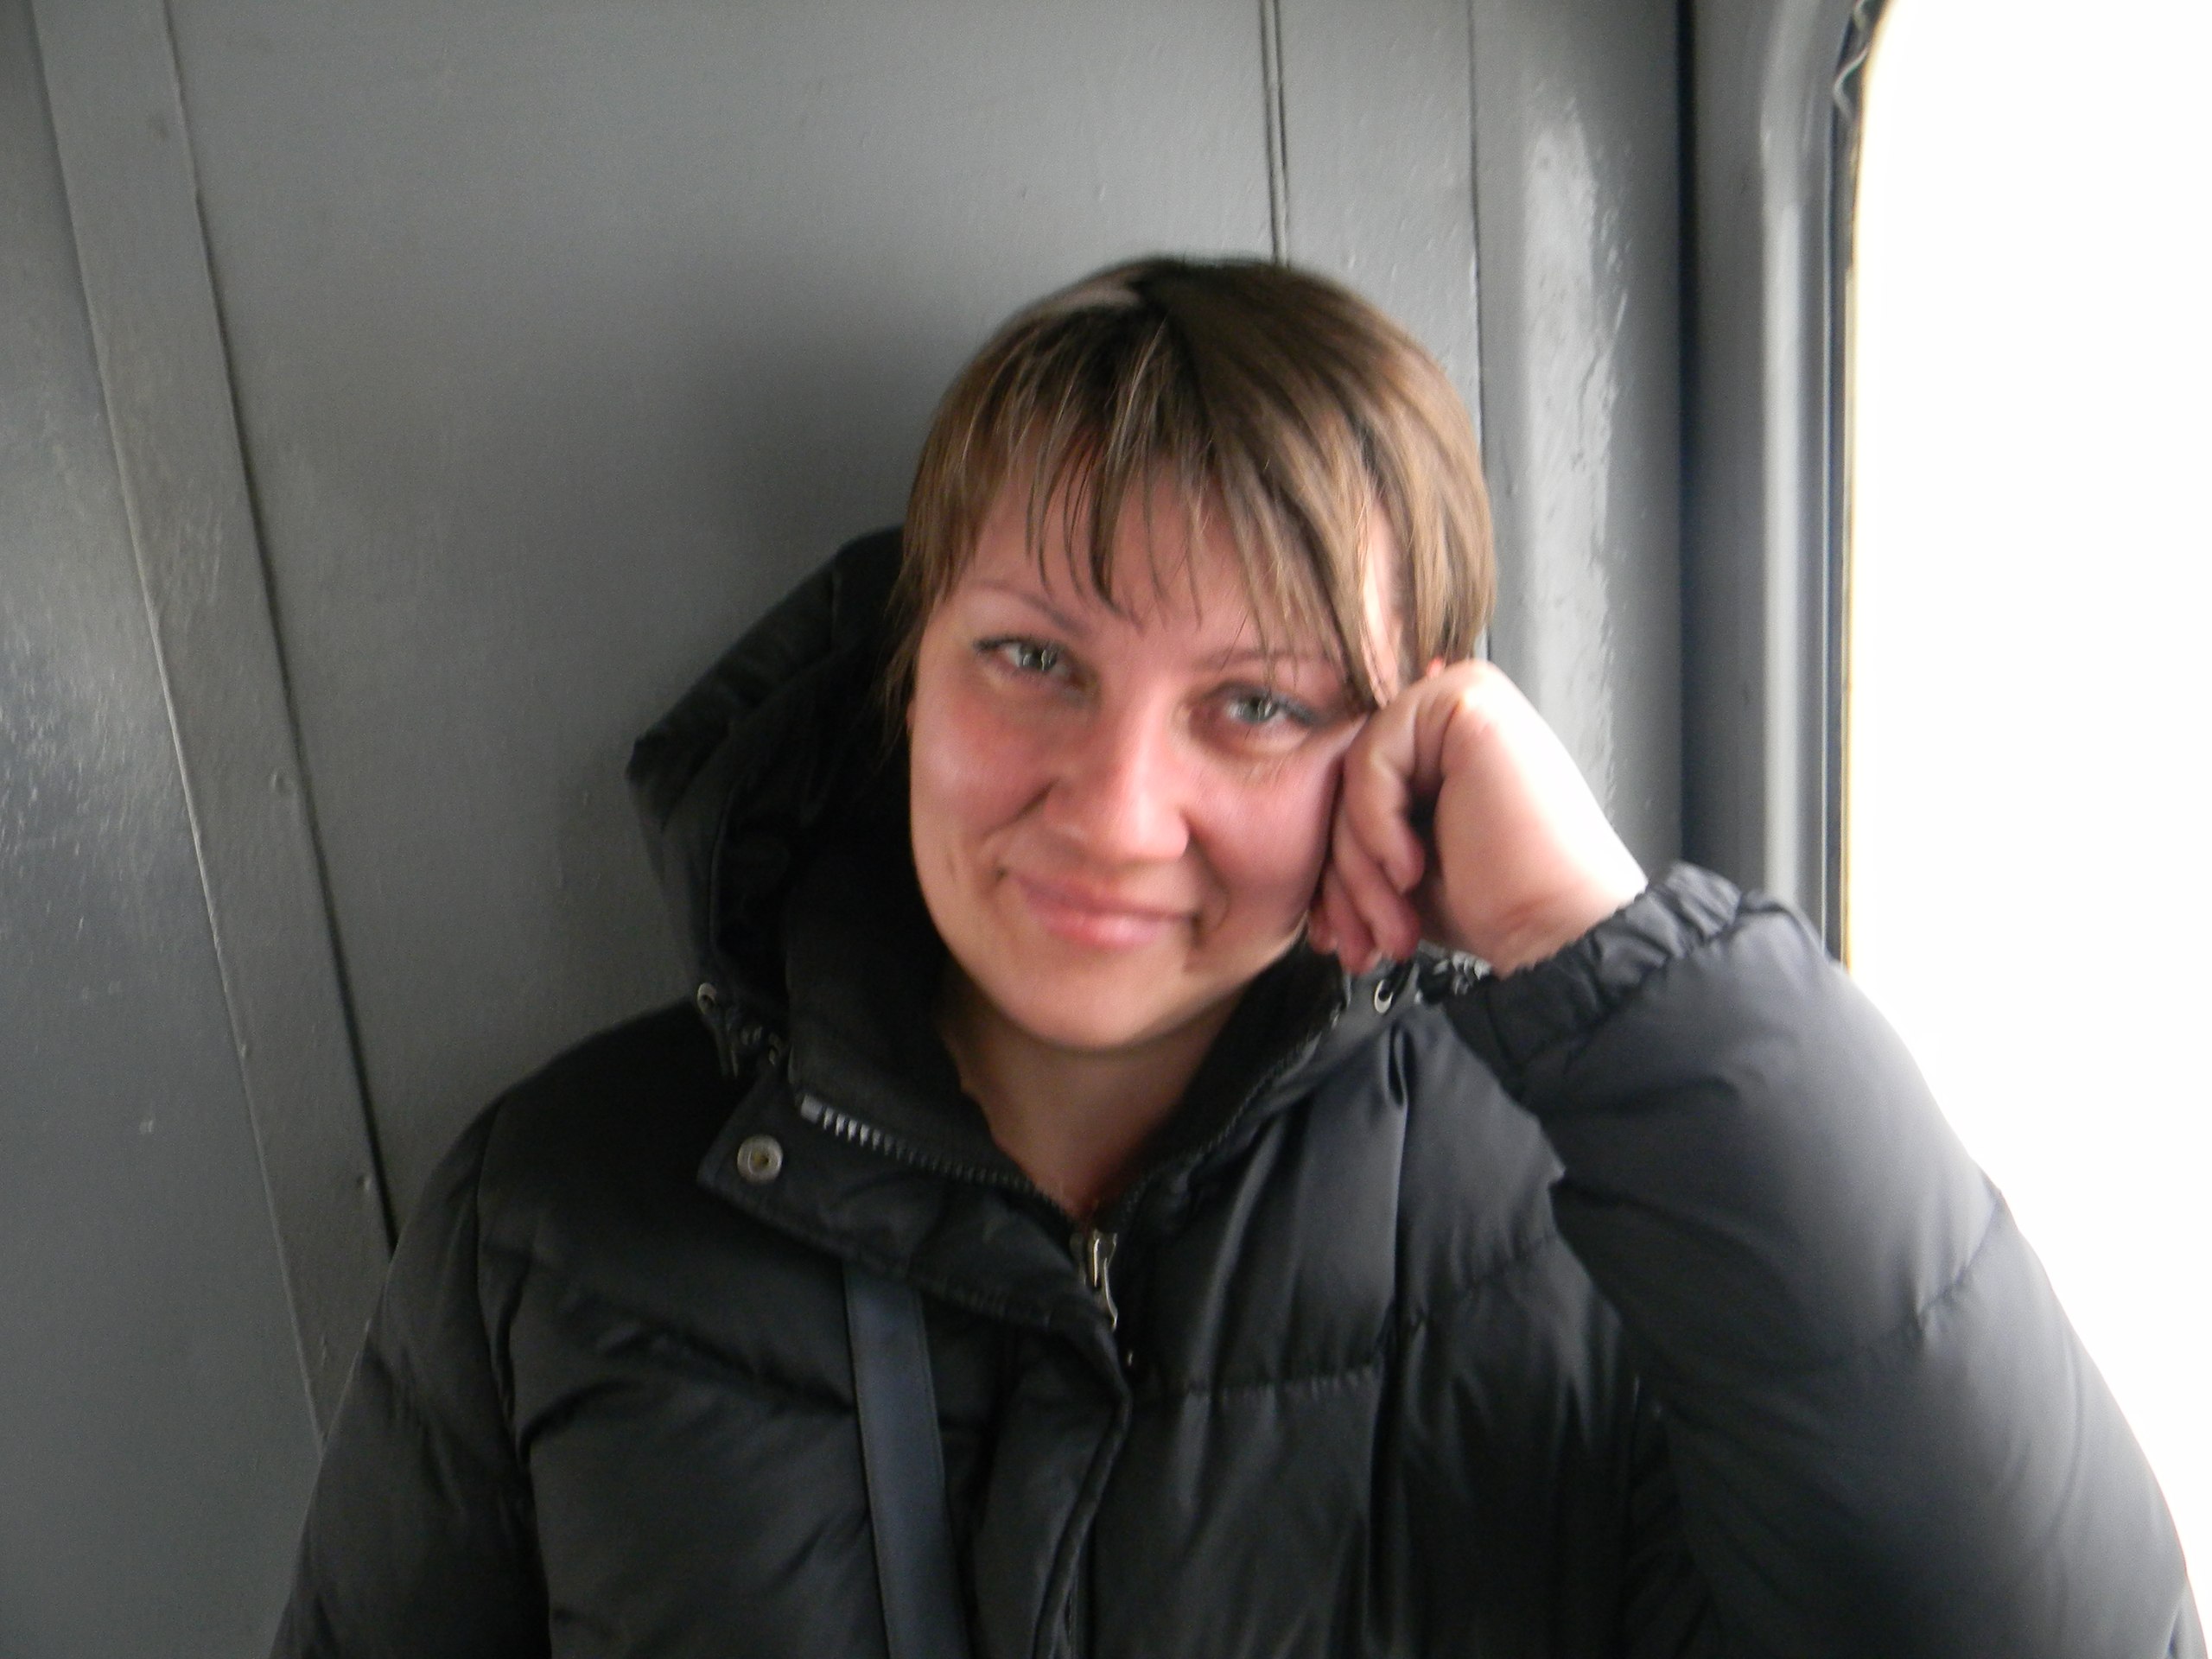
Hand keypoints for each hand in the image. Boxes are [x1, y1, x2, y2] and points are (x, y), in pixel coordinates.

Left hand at [1308, 660, 1646, 975]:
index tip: (1346, 933)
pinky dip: (1376, 827)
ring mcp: (1460, 696)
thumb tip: (1298, 824)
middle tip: (1368, 940)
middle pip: (1345, 783)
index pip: (1349, 788)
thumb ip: (1358, 825)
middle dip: (1346, 877)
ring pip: (1351, 776)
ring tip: (1395, 922)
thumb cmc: (1497, 902)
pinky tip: (1414, 867)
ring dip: (1360, 869)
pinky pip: (1370, 758)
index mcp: (1440, 745)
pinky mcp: (1464, 698)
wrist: (1557, 929)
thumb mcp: (1398, 864)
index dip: (1341, 867)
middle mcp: (1449, 713)